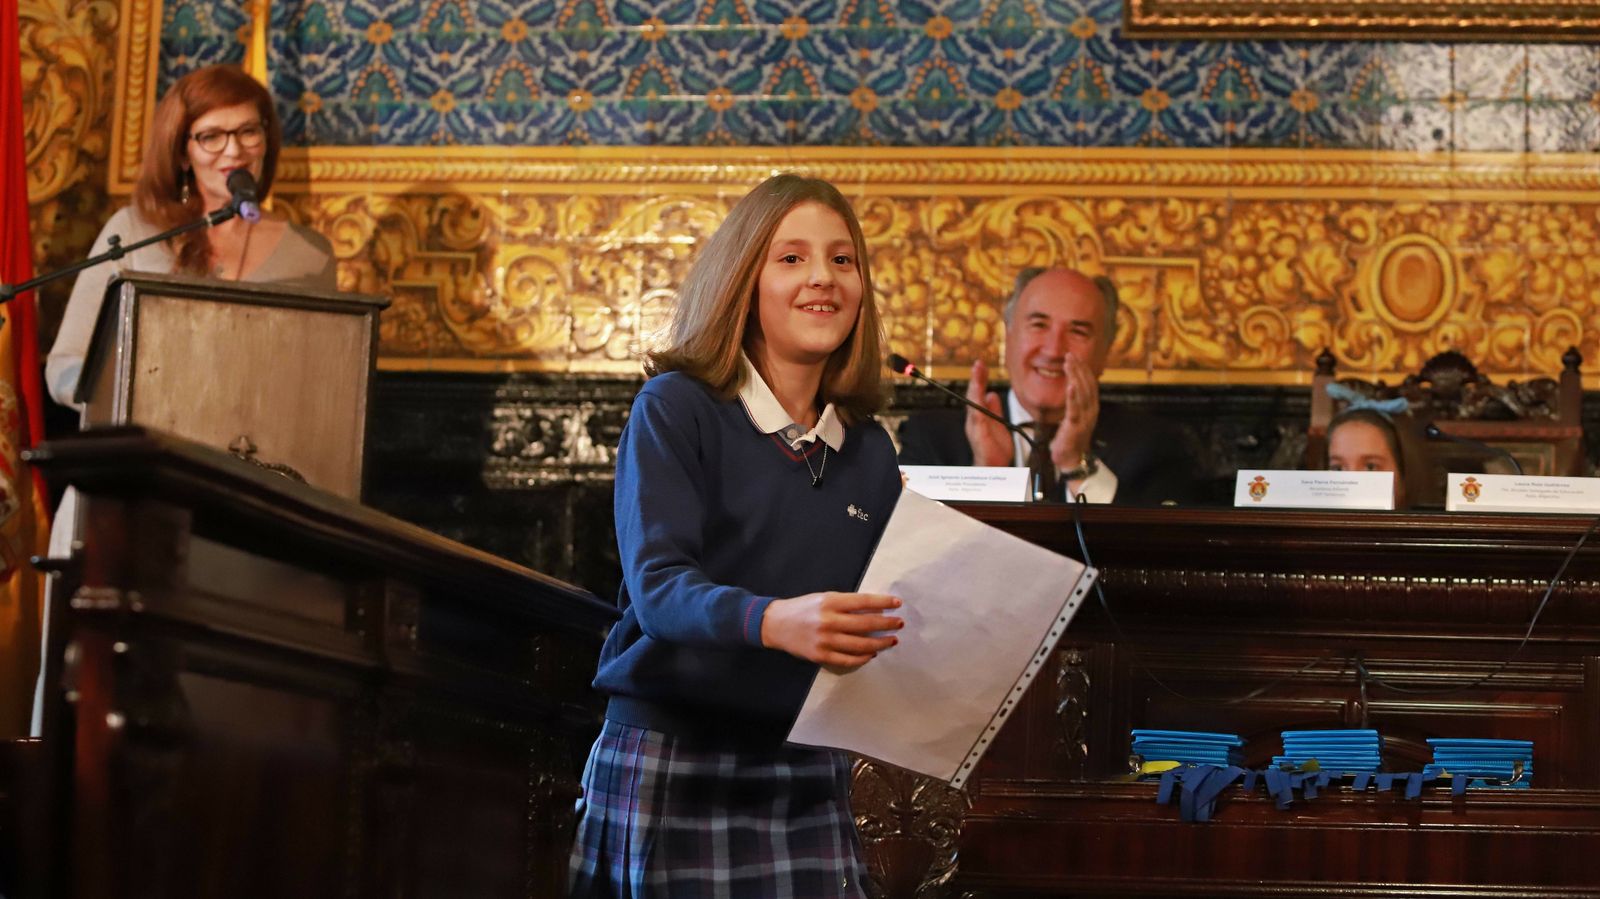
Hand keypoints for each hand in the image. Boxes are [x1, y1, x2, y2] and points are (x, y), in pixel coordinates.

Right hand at [761, 591, 902, 669]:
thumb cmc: (803, 608)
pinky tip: (872, 654)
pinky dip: (863, 658)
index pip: (863, 602)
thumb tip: (875, 610)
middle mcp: (829, 621)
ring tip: (892, 640)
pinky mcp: (821, 656)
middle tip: (900, 624)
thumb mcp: (823, 598)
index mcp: (830, 602)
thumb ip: (846, 603)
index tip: (897, 603)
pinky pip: (848, 660)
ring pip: (860, 645)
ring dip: (880, 643)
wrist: (776, 624)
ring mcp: (825, 640)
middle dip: (887, 624)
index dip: (883, 603)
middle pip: (866, 624)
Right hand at [965, 359, 1011, 466]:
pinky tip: (982, 396)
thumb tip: (991, 393)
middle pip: (973, 395)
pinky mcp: (979, 436)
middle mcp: (974, 419)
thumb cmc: (994, 448)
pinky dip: (979, 407)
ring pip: (974, 404)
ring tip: (977, 373)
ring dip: (976, 388)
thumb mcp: (997, 423)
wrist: (994, 468)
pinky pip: (978, 419)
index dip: (978, 378)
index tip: (980, 364)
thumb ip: (994, 409)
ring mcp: (975, 427)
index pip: (977, 393)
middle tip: (978, 364)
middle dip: (975, 379)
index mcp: (978, 415)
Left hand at [1050, 354, 1098, 469]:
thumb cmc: (1072, 436)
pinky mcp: (1075, 426)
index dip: (1084, 369)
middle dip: (1079, 368)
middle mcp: (1092, 410)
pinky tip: (1070, 385)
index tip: (1076, 357)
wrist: (1072, 458)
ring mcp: (1085, 418)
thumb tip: (1073, 384)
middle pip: (1087, 385)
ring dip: (1075, 377)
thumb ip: (1077, 401)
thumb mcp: (1076, 415)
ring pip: (1082, 393)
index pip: (1090, 383)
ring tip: (1069, 364)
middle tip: (1070, 355)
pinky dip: (1073, 396)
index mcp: (1092, 406)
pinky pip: (1075, 409)